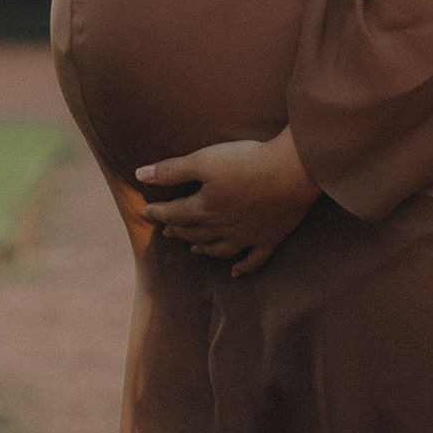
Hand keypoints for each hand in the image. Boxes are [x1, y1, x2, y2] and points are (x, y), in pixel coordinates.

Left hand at [136, 130, 319, 276]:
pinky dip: (242, 268)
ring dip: (204, 249)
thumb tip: (139, 174)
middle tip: (168, 229)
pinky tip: (234, 272)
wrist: (293, 172)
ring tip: (194, 249)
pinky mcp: (269, 239)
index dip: (158, 212)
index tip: (147, 211)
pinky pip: (253, 261)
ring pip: (218, 249)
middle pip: (194, 234)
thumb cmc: (247, 162)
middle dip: (178, 230)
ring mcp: (246, 237)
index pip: (173, 214)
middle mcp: (222, 228)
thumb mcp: (204, 159)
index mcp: (204, 208)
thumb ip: (172, 170)